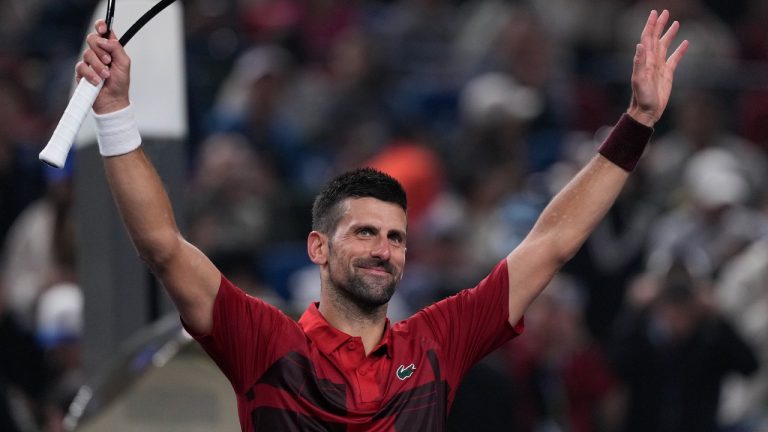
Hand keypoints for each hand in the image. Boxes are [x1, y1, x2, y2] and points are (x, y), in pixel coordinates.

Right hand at [75, 20, 131, 113]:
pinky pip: (81, 66)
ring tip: (106, 75)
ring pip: (87, 54)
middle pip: (92, 39)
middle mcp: (98, 53)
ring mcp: (89, 62)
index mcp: (110, 48)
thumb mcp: (124, 64)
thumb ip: (117, 49)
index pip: (103, 32)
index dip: (101, 26)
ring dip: (98, 66)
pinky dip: (91, 74)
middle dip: (100, 50)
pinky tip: (97, 81)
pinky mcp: (81, 71)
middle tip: (108, 61)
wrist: (112, 100)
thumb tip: (105, 39)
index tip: (102, 28)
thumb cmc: (119, 83)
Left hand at [627, 10, 688, 126]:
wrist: (647, 111)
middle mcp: (651, 61)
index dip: (650, 25)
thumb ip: (639, 62)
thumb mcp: (639, 80)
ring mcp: (660, 67)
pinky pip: (675, 59)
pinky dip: (680, 50)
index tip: (654, 13)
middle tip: (664, 12)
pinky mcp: (667, 74)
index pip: (647, 38)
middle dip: (659, 25)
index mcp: (645, 60)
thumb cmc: (641, 97)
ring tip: (675, 22)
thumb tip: (640, 44)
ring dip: (669, 34)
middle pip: (656, 38)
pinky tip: (686, 42)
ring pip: (665, 46)